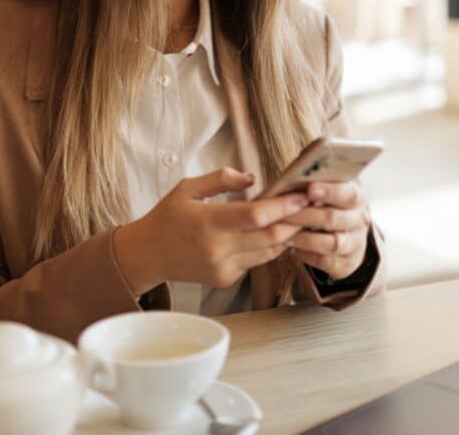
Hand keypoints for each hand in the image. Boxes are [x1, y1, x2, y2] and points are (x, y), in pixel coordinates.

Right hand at [114, 168, 309, 293]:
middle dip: (295, 221)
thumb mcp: (187, 188)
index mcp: (208, 222)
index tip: (301, 195)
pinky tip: (277, 232)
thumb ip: (221, 179)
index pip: (256, 216)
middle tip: (311, 205)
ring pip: (269, 251)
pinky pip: (257, 261)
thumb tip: (253, 178)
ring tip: (301, 217)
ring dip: (287, 235)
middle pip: (270, 236)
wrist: (147, 256)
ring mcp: (223, 267)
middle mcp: (218, 249)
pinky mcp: (226, 279)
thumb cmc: (167, 217)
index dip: (283, 206)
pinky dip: (269, 246)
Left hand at [281, 181, 370, 281]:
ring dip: (303, 238)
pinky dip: (306, 254)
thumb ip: (315, 181)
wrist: (344, 235)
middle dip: (304, 215)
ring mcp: (355, 243)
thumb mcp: (326, 190)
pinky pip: (325, 261)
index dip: (329, 191)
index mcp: (356, 197)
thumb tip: (296, 171)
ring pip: (330, 243)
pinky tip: (291, 247)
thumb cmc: (326, 205)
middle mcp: (360, 220)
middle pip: (333, 218)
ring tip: (282, 234)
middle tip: (282, 213)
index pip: (348, 194)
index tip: (310, 189)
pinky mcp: (346, 264)